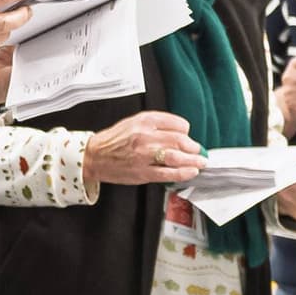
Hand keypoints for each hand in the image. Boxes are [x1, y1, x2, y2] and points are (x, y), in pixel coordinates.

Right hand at [83, 111, 201, 188]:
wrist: (94, 156)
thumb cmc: (114, 140)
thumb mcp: (134, 122)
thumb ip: (156, 125)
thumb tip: (181, 133)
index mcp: (145, 121)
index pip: (177, 124)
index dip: (186, 131)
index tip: (188, 137)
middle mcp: (145, 136)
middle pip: (180, 141)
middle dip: (193, 147)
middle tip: (199, 152)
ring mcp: (144, 155)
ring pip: (176, 157)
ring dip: (193, 161)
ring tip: (201, 163)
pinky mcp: (142, 172)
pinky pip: (167, 173)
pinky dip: (182, 173)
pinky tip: (191, 172)